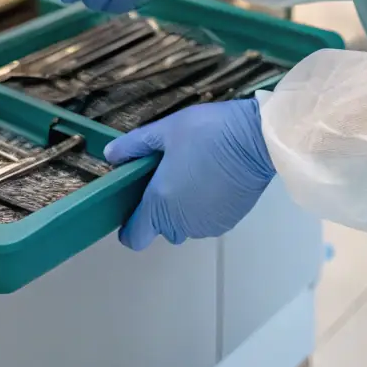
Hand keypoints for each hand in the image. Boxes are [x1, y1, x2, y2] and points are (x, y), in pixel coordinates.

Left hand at [104, 100, 275, 249]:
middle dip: (160, 209)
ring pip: (185, 225)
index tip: (134, 204)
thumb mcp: (166, 130)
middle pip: (161, 229)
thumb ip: (135, 145)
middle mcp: (182, 222)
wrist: (256, 139)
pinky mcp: (228, 221)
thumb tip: (110, 155)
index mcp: (161, 202)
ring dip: (184, 208)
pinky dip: (205, 206)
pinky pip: (207, 220)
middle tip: (168, 176)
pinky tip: (213, 179)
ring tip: (194, 173)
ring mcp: (207, 225)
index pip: (134, 236)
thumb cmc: (207, 132)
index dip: (130, 225)